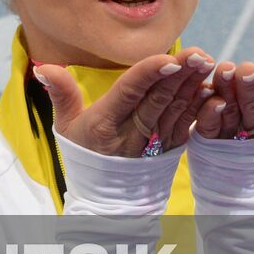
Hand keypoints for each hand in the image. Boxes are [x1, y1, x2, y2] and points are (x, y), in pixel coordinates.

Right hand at [36, 48, 216, 157]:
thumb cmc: (83, 155)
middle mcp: (133, 133)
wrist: (105, 200)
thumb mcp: (65, 126)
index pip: (130, 93)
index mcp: (106, 123)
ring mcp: (155, 142)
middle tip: (199, 53)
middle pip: (159, 98)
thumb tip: (43, 67)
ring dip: (194, 85)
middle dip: (181, 74)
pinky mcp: (171, 148)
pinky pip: (188, 125)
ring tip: (208, 62)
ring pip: (177, 109)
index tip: (170, 59)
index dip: (150, 75)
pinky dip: (200, 106)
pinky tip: (211, 88)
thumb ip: (60, 94)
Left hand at [194, 59, 253, 138]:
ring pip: (231, 113)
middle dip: (251, 87)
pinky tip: (209, 97)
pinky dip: (209, 113)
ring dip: (227, 91)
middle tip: (247, 67)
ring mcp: (233, 136)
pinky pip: (209, 127)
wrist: (248, 171)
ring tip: (224, 69)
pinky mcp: (210, 140)